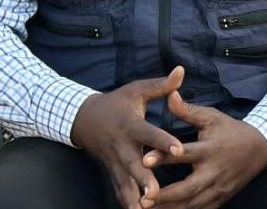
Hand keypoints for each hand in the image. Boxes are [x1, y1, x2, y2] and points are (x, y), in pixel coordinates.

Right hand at [71, 66, 186, 208]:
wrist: (84, 119)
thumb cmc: (117, 103)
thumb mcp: (137, 90)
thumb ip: (161, 85)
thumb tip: (182, 71)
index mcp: (131, 125)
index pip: (148, 133)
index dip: (163, 141)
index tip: (178, 149)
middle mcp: (122, 146)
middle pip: (133, 164)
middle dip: (143, 179)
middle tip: (155, 193)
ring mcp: (114, 162)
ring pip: (124, 182)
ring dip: (133, 196)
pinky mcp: (111, 172)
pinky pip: (119, 189)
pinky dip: (126, 202)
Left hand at [141, 90, 266, 208]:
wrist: (261, 148)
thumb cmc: (232, 130)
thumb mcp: (212, 117)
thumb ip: (188, 110)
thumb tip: (169, 95)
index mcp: (210, 149)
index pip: (184, 154)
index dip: (164, 157)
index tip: (143, 160)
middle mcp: (214, 171)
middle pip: (188, 188)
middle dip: (165, 195)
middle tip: (143, 199)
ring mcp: (219, 188)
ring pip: (193, 204)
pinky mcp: (221, 198)